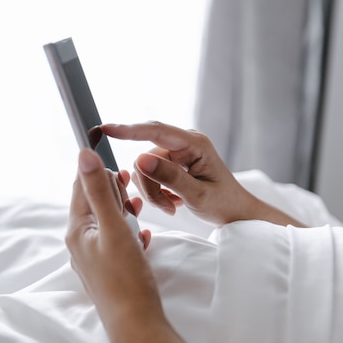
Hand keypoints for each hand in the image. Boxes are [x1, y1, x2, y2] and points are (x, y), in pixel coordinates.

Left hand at [67, 148, 212, 342]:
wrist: (136, 323)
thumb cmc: (125, 277)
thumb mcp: (114, 227)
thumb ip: (100, 191)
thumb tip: (83, 156)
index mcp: (77, 229)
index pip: (80, 188)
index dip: (98, 173)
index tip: (118, 167)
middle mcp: (80, 243)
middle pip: (93, 205)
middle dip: (112, 192)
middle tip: (130, 188)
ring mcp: (93, 257)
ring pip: (106, 223)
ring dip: (122, 211)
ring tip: (138, 207)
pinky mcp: (107, 269)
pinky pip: (116, 242)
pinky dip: (128, 233)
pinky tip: (143, 236)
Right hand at [102, 121, 303, 226]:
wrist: (237, 213)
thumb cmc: (224, 204)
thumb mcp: (198, 195)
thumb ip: (169, 177)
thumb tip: (140, 159)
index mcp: (194, 144)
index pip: (155, 131)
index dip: (128, 130)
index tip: (106, 129)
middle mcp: (183, 143)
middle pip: (145, 156)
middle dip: (150, 183)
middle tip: (166, 207)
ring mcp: (176, 153)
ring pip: (145, 169)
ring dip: (153, 192)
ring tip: (172, 207)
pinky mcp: (171, 163)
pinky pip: (149, 175)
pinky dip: (156, 192)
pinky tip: (172, 202)